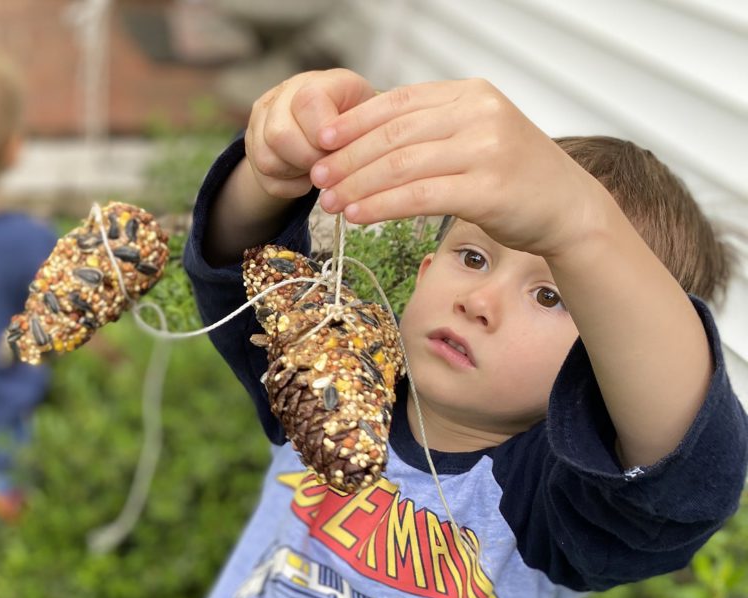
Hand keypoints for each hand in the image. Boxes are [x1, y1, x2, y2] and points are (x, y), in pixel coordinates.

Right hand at [244, 69, 376, 200]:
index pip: (308, 102)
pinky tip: (305, 177)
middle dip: (308, 159)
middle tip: (328, 165)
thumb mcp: (366, 115)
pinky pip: (265, 178)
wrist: (329, 127)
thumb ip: (359, 127)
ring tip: (317, 169)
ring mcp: (262, 121)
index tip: (335, 146)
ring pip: (267, 159)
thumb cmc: (353, 121)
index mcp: (315, 82)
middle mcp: (281, 96)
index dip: (321, 131)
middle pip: (280, 135)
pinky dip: (289, 186)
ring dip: (297, 172)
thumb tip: (347, 154)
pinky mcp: (253, 147)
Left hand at [311, 78, 604, 256]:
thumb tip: (372, 143)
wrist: (568, 209)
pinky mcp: (487, 189)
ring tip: (330, 202)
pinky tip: (359, 215)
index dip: (356, 121)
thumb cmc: (517, 180)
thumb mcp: (476, 139)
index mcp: (471, 94)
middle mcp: (478, 113)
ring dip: (358, 184)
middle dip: (348, 157)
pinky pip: (420, 197)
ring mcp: (485, 149)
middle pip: (395, 133)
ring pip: (402, 165)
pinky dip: (382, 206)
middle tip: (317, 176)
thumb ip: (434, 133)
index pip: (399, 101)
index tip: (323, 139)